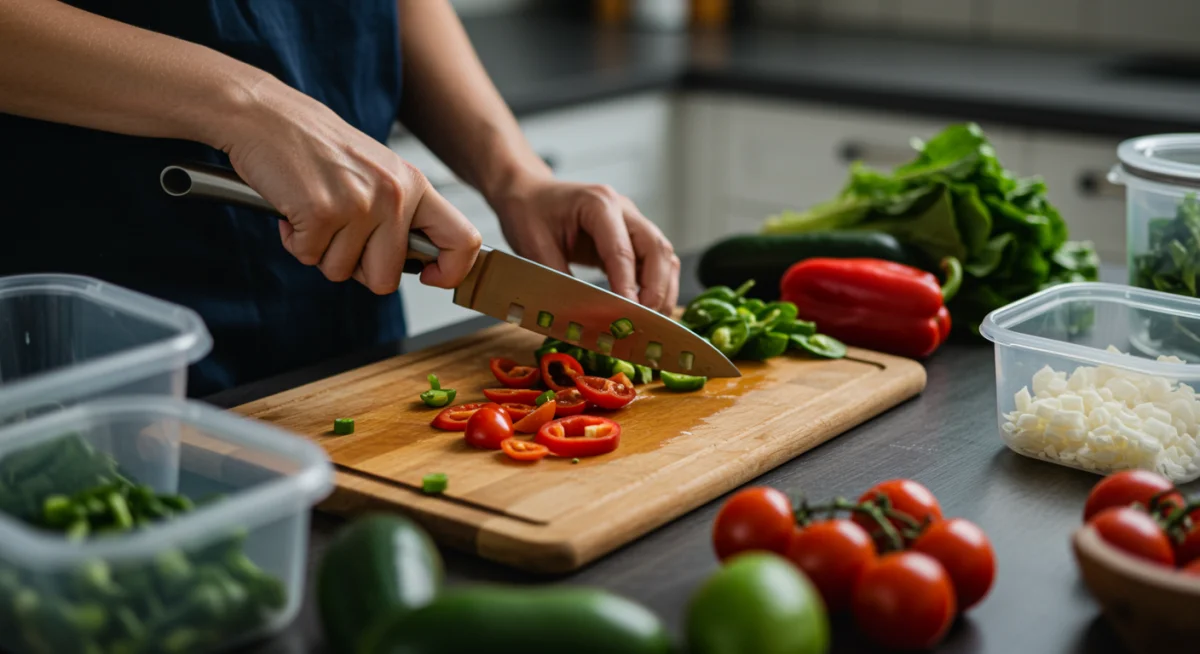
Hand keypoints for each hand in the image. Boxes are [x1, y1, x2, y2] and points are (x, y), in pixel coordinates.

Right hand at [217, 79, 481, 292]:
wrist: (263, 115)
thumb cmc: (315, 146)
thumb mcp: (376, 172)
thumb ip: (400, 214)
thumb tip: (418, 264)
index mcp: (413, 184)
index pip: (463, 240)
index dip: (451, 272)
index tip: (430, 277)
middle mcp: (394, 194)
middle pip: (387, 277)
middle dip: (357, 269)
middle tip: (338, 236)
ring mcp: (359, 204)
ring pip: (342, 271)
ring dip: (320, 251)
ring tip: (313, 211)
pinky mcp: (321, 212)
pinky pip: (309, 257)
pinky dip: (295, 241)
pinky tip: (292, 208)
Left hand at [491, 177, 680, 313]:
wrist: (529, 194)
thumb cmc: (529, 213)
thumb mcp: (534, 246)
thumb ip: (559, 279)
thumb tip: (579, 316)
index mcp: (598, 204)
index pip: (622, 250)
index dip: (628, 286)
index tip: (628, 315)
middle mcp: (623, 209)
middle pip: (656, 249)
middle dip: (656, 289)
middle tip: (645, 322)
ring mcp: (631, 221)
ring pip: (663, 255)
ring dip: (662, 289)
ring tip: (650, 321)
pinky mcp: (631, 237)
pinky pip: (655, 261)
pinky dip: (656, 286)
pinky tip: (646, 308)